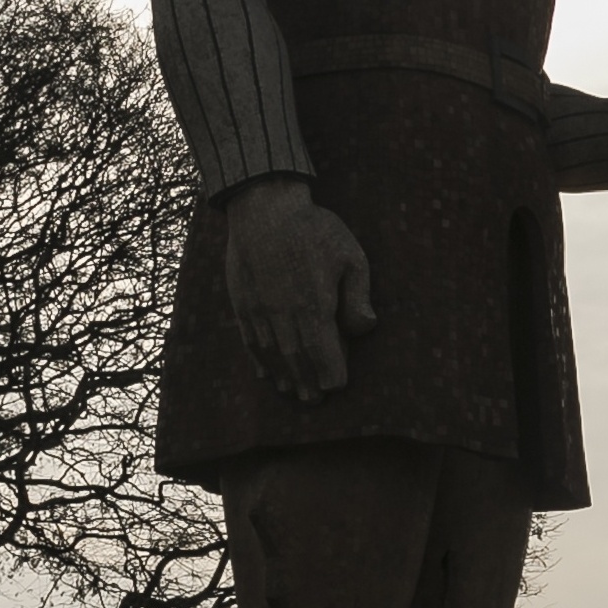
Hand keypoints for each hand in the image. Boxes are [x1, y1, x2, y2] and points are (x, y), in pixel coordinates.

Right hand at [222, 177, 375, 400]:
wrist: (264, 206)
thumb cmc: (314, 229)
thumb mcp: (350, 255)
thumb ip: (357, 295)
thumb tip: (365, 328)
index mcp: (313, 305)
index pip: (324, 353)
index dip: (331, 373)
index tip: (338, 385)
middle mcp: (283, 314)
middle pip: (297, 360)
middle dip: (307, 383)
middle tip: (315, 400)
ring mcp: (259, 310)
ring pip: (272, 354)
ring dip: (283, 377)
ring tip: (294, 392)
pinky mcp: (242, 303)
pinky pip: (249, 341)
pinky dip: (258, 361)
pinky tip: (266, 374)